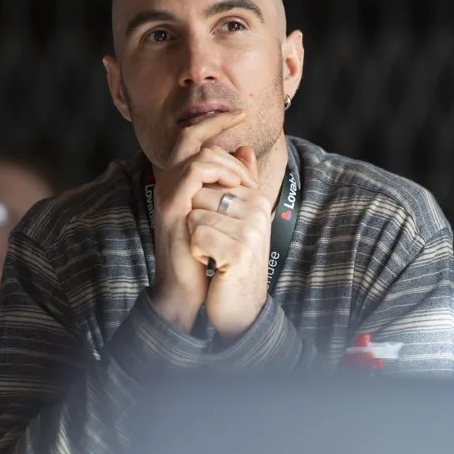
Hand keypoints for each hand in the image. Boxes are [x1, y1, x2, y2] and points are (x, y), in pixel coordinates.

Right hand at [149, 111, 257, 331]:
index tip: (241, 112)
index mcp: (179, 180)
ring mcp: (167, 194)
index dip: (214, 121)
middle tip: (242, 116)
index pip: (191, 137)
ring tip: (244, 180)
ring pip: (196, 154)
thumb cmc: (205, 249)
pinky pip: (194, 173)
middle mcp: (168, 182)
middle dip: (216, 122)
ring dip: (228, 162)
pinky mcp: (171, 208)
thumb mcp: (225, 207)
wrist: (187, 286)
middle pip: (187, 136)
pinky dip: (218, 173)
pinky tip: (235, 187)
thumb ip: (234, 179)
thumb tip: (245, 148)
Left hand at [188, 146, 272, 339]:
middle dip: (195, 220)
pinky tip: (213, 265)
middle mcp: (258, 209)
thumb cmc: (233, 258)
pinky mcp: (239, 251)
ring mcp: (251, 229)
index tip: (218, 229)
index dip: (200, 206)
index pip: (209, 177)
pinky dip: (197, 252)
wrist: (240, 306)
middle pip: (199, 194)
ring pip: (194, 215)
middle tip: (215, 244)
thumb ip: (242, 181)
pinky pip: (197, 236)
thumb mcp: (238, 218)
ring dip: (195, 238)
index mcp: (257, 197)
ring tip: (214, 254)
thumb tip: (243, 147)